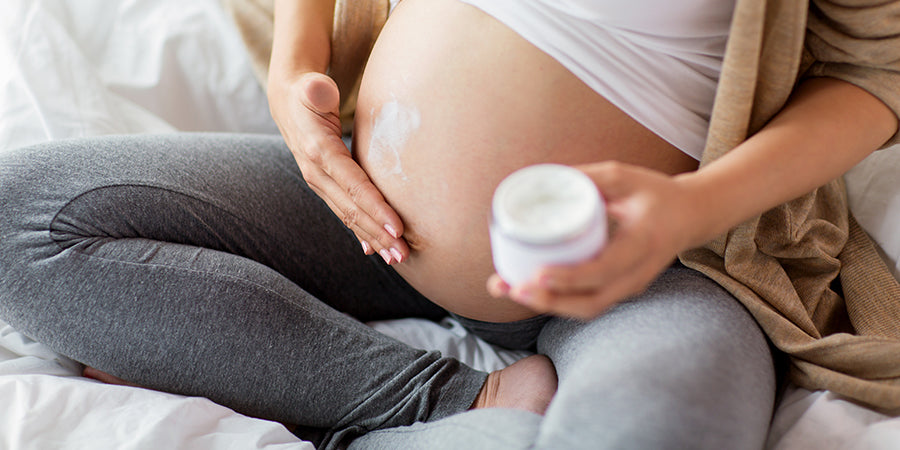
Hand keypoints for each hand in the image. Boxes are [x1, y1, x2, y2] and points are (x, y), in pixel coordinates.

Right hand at [269, 72, 407, 263]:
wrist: (287, 103)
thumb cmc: (308, 91)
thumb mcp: (311, 86)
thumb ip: (316, 89)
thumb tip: (319, 90)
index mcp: (319, 151)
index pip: (353, 184)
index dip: (376, 206)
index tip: (398, 226)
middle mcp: (317, 174)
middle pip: (353, 209)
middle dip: (380, 233)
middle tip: (404, 253)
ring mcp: (320, 184)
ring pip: (350, 217)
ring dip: (374, 239)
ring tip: (397, 258)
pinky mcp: (326, 188)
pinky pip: (345, 214)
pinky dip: (362, 233)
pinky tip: (377, 251)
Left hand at [487, 162, 703, 319]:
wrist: (691, 216)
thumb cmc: (655, 193)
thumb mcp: (625, 176)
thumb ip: (587, 178)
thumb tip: (541, 178)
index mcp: (643, 242)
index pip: (605, 269)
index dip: (571, 277)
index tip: (539, 273)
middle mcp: (638, 273)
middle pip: (592, 302)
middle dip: (548, 301)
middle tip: (512, 287)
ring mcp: (630, 287)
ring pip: (586, 309)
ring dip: (545, 304)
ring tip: (506, 288)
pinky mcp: (620, 290)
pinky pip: (586, 304)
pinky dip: (555, 300)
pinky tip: (524, 288)